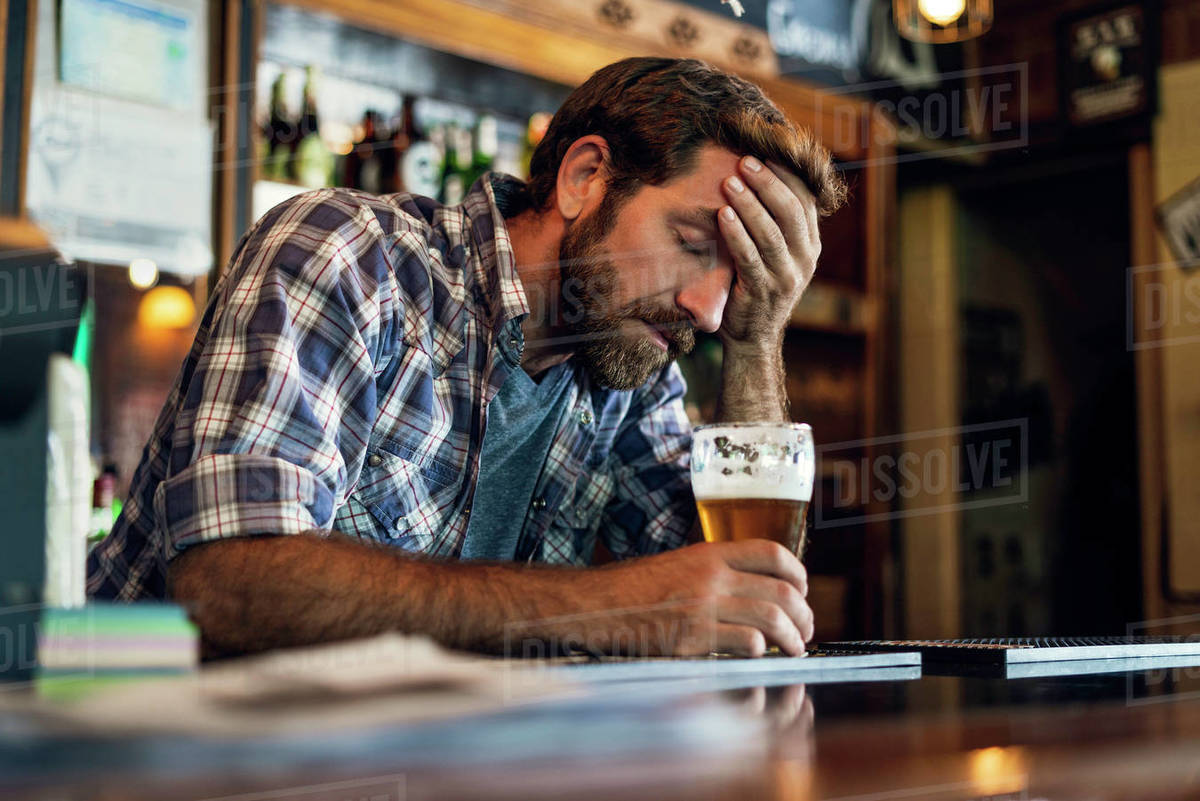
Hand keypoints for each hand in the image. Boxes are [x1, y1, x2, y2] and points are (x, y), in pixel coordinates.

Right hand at [584, 539, 813, 656]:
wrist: (593, 604)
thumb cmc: (630, 590)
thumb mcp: (676, 566)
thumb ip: (711, 573)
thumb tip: (750, 592)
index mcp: (708, 554)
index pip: (771, 553)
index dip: (798, 572)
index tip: (803, 589)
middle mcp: (711, 576)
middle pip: (781, 590)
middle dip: (804, 614)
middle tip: (806, 630)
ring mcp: (703, 606)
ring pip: (771, 618)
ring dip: (793, 637)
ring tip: (795, 648)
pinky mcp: (692, 637)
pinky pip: (745, 643)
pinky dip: (760, 651)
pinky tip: (759, 655)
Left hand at [716, 156, 820, 350]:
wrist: (752, 339)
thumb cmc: (757, 288)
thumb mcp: (777, 256)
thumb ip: (776, 226)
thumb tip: (761, 179)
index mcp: (810, 247)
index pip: (805, 202)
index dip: (785, 176)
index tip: (763, 156)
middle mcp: (804, 261)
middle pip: (790, 212)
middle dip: (766, 183)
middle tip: (744, 162)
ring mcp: (785, 278)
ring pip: (770, 232)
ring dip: (748, 204)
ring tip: (729, 182)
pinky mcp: (761, 292)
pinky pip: (749, 257)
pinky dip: (736, 234)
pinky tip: (722, 215)